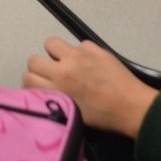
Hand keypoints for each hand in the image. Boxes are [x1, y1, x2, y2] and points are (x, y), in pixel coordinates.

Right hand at [23, 37, 157, 137]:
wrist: (133, 107)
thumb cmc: (103, 117)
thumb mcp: (73, 114)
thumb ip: (54, 100)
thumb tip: (44, 92)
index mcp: (58, 88)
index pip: (27, 77)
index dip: (32, 83)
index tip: (41, 88)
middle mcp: (63, 68)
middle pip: (33, 60)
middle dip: (40, 68)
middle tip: (53, 76)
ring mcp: (78, 55)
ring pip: (51, 43)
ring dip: (55, 53)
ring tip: (67, 63)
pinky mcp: (93, 47)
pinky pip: (78, 44)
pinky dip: (81, 53)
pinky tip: (91, 64)